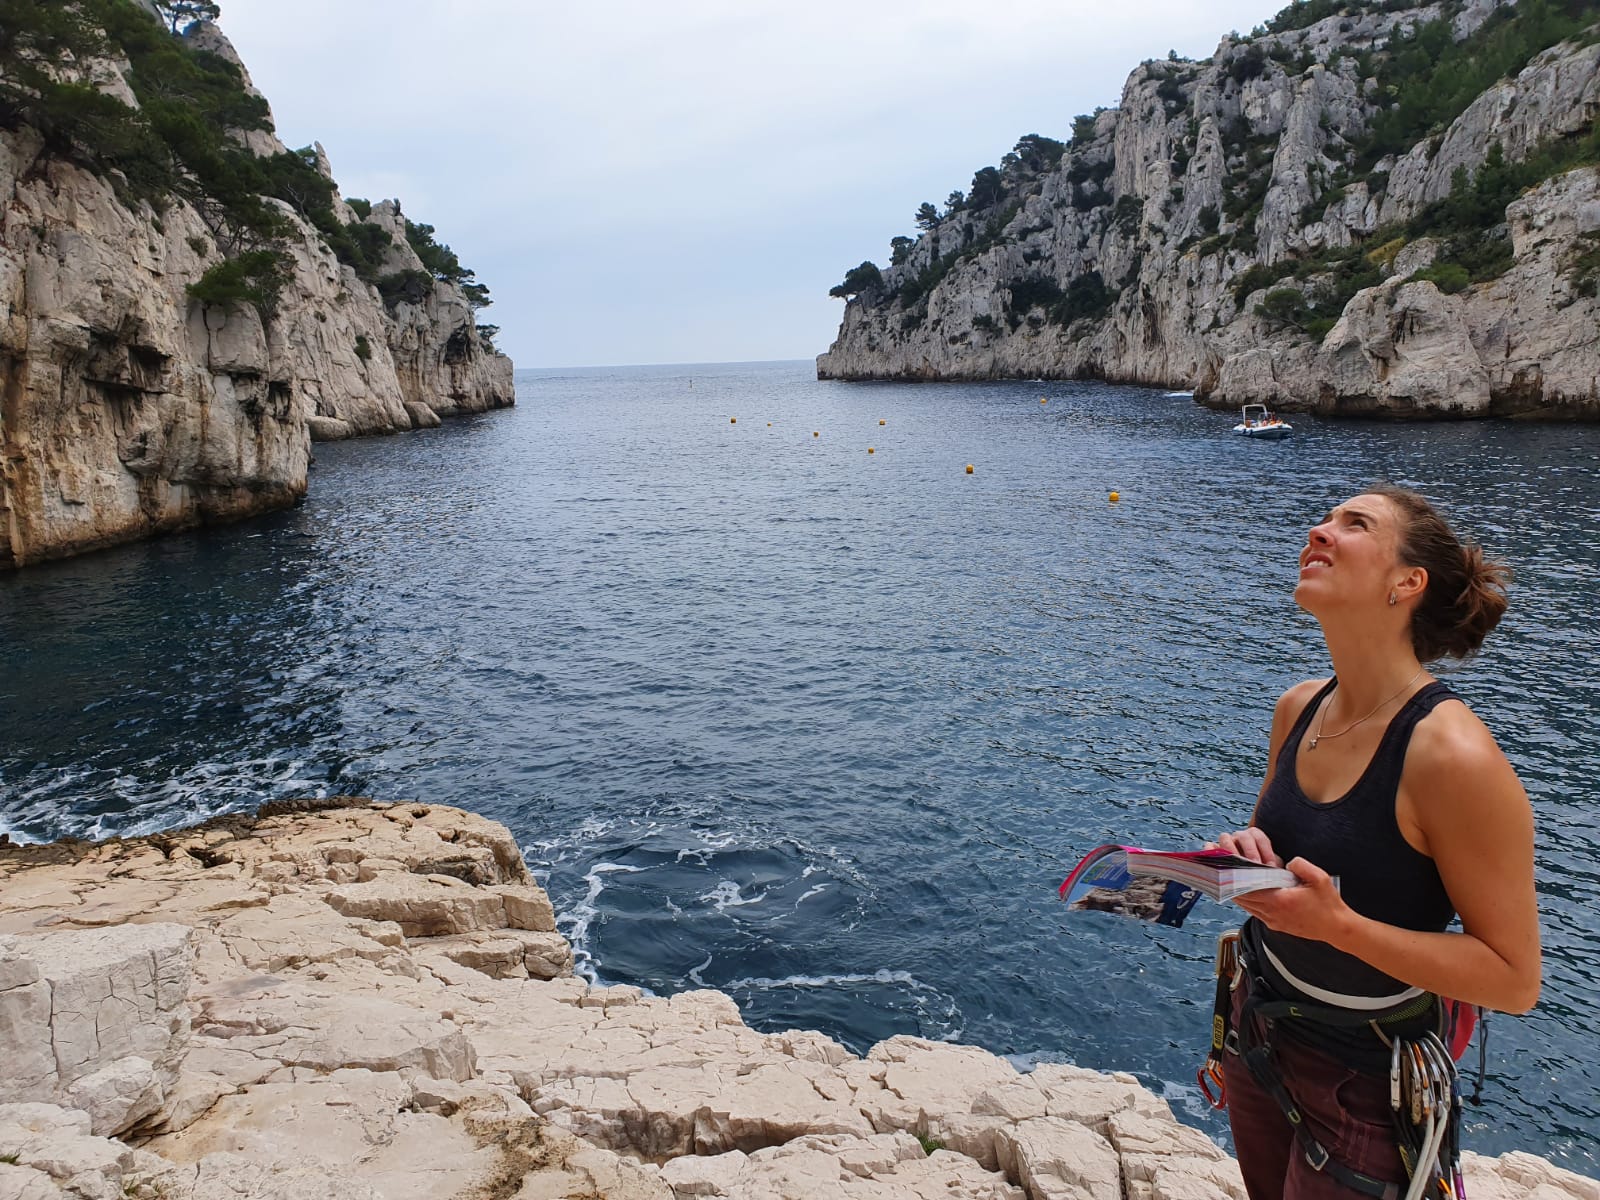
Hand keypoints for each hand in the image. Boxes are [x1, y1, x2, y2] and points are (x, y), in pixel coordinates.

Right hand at [1213, 828, 1282, 867]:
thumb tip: (1277, 872)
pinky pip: (1209, 847)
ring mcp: (1226, 843)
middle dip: (1250, 851)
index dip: (1266, 851)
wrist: (1251, 881)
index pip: (1260, 838)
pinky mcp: (1214, 851)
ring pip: (1225, 838)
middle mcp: (1239, 837)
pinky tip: (1214, 861)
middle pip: (1244, 836)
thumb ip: (1274, 869)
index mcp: (1254, 836)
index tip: (1270, 867)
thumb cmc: (1263, 873)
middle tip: (1255, 865)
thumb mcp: (1271, 870)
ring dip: (1231, 851)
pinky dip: (1210, 851)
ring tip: (1236, 865)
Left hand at [1234, 856, 1353, 945]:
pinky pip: (1255, 912)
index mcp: (1279, 901)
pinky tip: (1246, 892)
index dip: (1234, 878)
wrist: (1337, 928)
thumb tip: (1286, 862)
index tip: (1227, 867)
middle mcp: (1272, 913)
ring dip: (1238, 893)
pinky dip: (1248, 902)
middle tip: (1223, 870)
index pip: (1247, 890)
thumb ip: (1300, 865)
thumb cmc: (1329, 904)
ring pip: (1247, 907)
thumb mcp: (1319, 878)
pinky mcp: (1276, 925)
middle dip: (1231, 884)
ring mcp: (1273, 921)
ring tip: (1230, 879)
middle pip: (1243, 898)